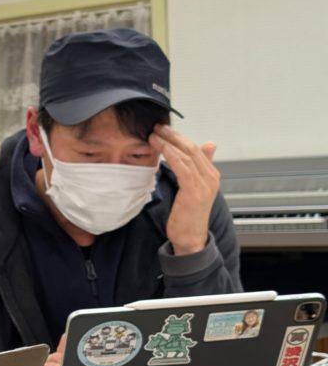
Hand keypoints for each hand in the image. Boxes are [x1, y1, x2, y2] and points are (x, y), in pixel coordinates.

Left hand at [149, 125, 219, 254]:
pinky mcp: (195, 191)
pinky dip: (172, 155)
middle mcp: (211, 177)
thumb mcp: (192, 189)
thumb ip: (196, 169)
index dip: (178, 137)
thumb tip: (207, 145)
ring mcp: (204, 184)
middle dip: (173, 136)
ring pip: (187, 155)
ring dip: (169, 143)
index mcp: (211, 175)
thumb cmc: (187, 215)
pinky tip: (161, 148)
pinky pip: (183, 168)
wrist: (190, 238)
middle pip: (192, 148)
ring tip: (154, 136)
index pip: (195, 148)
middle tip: (157, 127)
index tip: (163, 130)